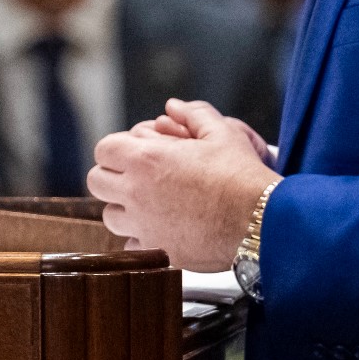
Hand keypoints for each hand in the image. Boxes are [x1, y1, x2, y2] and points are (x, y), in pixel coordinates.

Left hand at [88, 99, 280, 270]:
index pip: (103, 149)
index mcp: (146, 159)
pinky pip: (132, 247)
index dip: (117, 149)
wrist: (261, 221)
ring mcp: (145, 226)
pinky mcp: (158, 252)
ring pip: (110, 217)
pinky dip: (141, 239)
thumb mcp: (221, 132)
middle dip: (113, 177)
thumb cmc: (242, 176)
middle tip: (136, 178)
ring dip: (124, 209)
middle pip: (97, 182)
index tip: (134, 153)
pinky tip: (163, 229)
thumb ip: (193, 114)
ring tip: (151, 205)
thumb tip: (174, 106)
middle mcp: (137, 193)